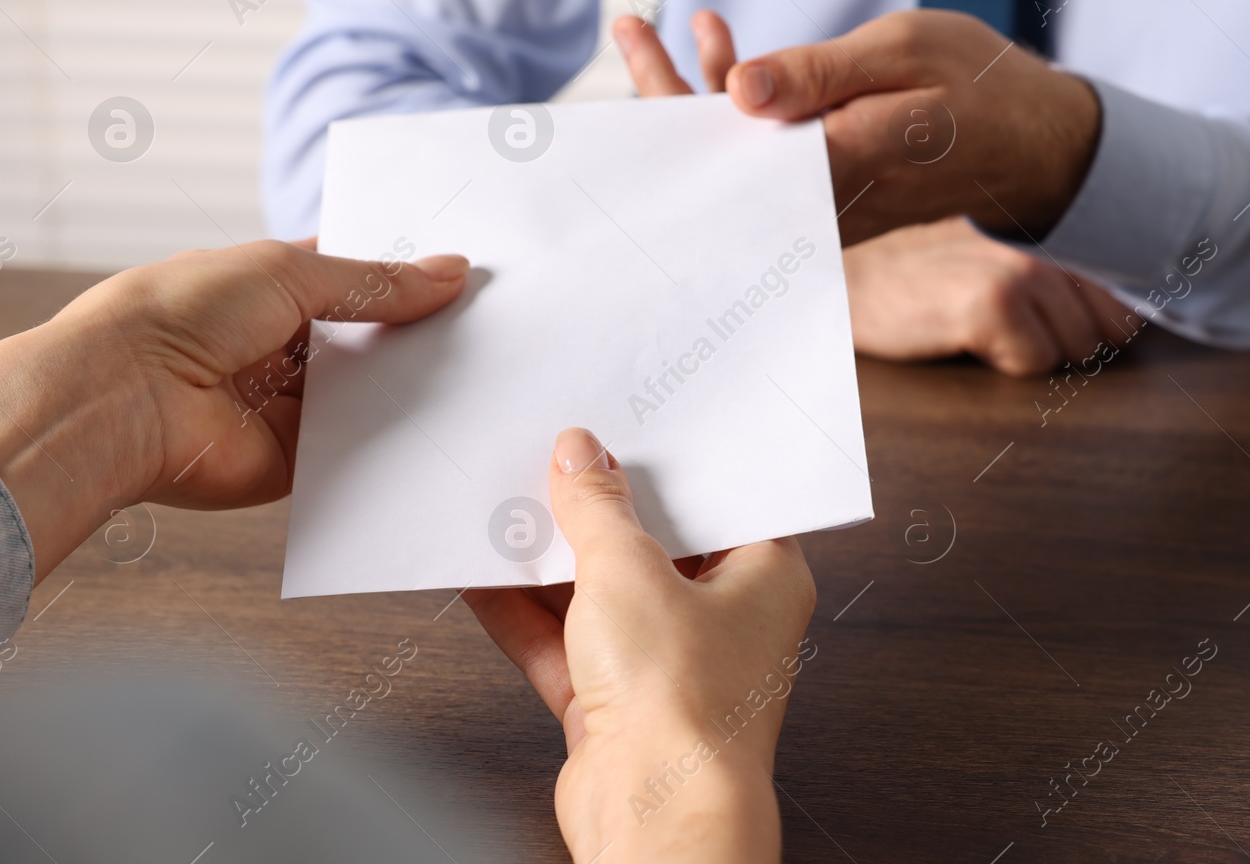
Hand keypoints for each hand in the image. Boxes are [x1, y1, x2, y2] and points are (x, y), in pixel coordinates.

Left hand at [0, 240, 468, 580]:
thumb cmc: (179, 316)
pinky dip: (392, 437)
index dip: (404, 275)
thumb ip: (376, 281)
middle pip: (368, 339)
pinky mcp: (296, 459)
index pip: (353, 278)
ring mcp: (289, 403)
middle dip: (417, 332)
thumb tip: (452, 272)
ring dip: (409, 384)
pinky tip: (443, 421)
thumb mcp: (290, 273)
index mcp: (272, 288)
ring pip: (369, 393)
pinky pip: (358, 447)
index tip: (464, 273)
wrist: (124, 401)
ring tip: (481, 367)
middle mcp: (282, 345)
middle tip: (486, 323)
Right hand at [466, 428, 815, 863]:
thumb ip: (599, 509)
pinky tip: (484, 579)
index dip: (670, 467)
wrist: (655, 815)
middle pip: (654, 547)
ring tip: (506, 511)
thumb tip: (582, 460)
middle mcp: (725, 623)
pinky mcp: (619, 707)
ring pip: (604, 597)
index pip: (719, 501)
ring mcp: (670, 667)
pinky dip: (526, 615)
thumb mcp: (630, 572)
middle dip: (599, 513)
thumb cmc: (687, 709)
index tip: (624, 435)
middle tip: (556, 467)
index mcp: (765, 578)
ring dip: (552, 563)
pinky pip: (566, 645)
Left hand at [613, 12, 1127, 375]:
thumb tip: (734, 90)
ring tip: (682, 26)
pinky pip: (768, 164)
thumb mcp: (906, 54)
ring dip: (700, 97)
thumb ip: (819, 75)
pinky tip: (730, 61)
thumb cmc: (979, 88)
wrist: (1032, 150)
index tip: (630, 52)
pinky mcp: (831, 205)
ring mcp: (825, 209)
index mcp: (835, 162)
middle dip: (665, 94)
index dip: (671, 104)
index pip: (728, 147)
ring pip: (739, 160)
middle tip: (629, 27)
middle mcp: (820, 200)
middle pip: (718, 158)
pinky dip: (743, 114)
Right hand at [845, 217, 1136, 375]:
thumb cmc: (915, 275)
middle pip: (1113, 328)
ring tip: (979, 326)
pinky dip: (1004, 364)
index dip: (1097, 324)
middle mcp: (1044, 235)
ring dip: (1034, 354)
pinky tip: (960, 336)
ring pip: (1078, 348)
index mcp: (1051, 220)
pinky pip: (1036, 363)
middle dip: (1069, 343)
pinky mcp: (990, 302)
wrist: (839, 276)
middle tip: (1006, 326)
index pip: (1126, 293)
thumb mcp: (993, 254)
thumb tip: (1127, 318)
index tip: (1053, 322)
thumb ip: (1055, 266)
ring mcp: (1020, 266)